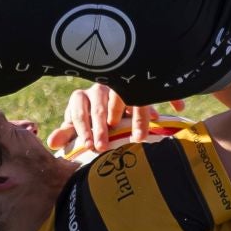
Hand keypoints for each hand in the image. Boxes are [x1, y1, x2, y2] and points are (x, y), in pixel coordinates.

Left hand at [47, 84, 182, 154]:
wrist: (113, 87)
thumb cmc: (95, 113)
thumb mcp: (81, 121)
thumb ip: (69, 131)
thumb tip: (52, 143)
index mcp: (85, 96)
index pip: (80, 110)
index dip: (83, 128)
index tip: (88, 146)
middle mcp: (103, 86)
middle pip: (101, 105)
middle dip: (102, 128)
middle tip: (103, 146)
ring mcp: (124, 84)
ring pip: (130, 98)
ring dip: (136, 118)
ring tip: (139, 137)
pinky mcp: (144, 84)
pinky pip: (157, 89)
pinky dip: (169, 97)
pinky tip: (179, 108)